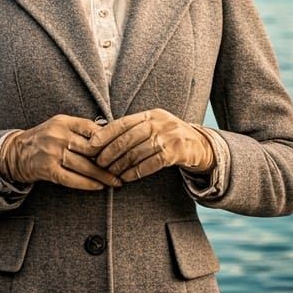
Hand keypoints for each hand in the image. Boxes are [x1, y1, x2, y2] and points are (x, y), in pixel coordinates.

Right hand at [0, 114, 123, 190]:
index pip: (92, 128)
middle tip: (125, 167)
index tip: (123, 148)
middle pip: (91, 149)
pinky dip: (87, 184)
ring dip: (103, 175)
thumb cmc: (44, 139)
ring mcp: (52, 153)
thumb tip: (111, 132)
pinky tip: (99, 186)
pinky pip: (72, 179)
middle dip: (110, 160)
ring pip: (84, 165)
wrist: (15, 152)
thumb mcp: (60, 126)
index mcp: (63, 122)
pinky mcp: (47, 169)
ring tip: (116, 181)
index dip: (109, 139)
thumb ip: (81, 129)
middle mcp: (58, 135)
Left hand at [89, 109, 215, 182]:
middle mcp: (160, 123)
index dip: (105, 134)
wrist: (200, 145)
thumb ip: (134, 129)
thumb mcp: (155, 125)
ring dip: (120, 165)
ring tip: (110, 173)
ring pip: (137, 153)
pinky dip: (136, 172)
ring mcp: (169, 137)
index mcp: (151, 114)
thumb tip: (102, 136)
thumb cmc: (170, 136)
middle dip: (110, 152)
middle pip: (128, 138)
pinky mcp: (176, 152)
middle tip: (98, 163)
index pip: (123, 122)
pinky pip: (150, 164)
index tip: (91, 145)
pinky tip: (126, 178)